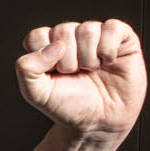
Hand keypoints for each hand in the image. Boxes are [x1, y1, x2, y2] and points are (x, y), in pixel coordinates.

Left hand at [15, 19, 144, 135]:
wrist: (99, 122)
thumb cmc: (68, 106)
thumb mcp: (37, 93)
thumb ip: (27, 69)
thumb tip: (54, 45)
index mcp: (48, 48)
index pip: (38, 36)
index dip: (45, 58)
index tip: (54, 75)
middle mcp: (72, 39)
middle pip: (63, 31)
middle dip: (68, 61)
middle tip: (75, 75)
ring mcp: (97, 37)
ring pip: (88, 29)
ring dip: (88, 58)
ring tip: (92, 70)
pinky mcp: (122, 38)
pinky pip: (113, 27)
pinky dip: (108, 49)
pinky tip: (108, 62)